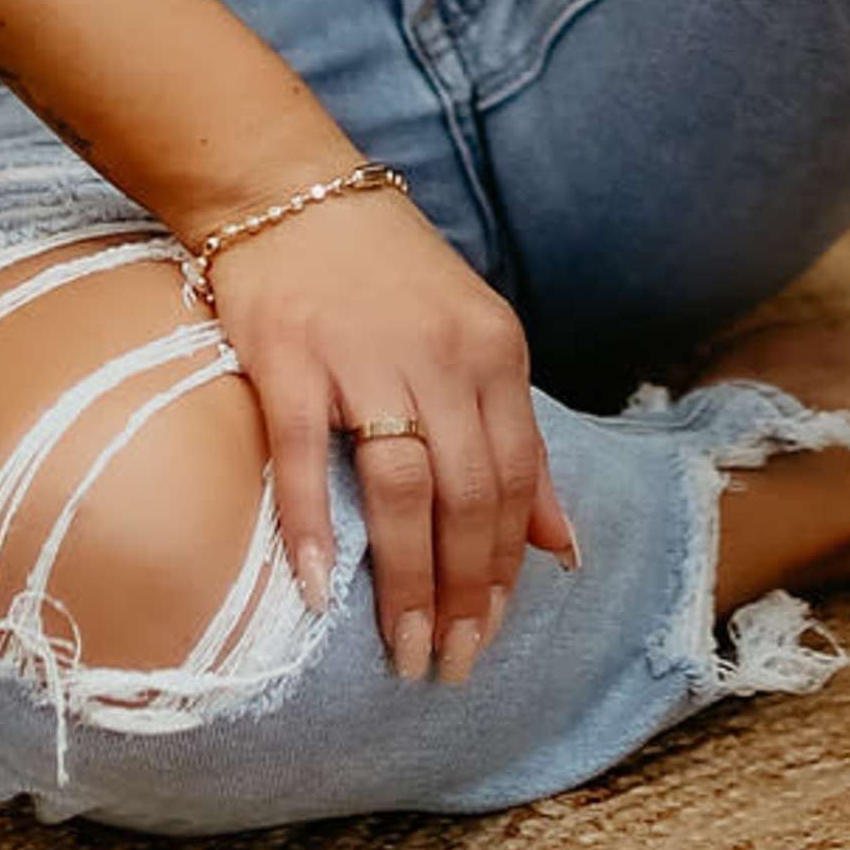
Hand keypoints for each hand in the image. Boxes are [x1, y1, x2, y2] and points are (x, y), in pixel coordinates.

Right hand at [202, 180, 580, 685]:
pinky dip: (315, 527)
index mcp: (496, 352)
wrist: (288, 186)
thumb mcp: (474, 340)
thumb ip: (515, 437)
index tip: (492, 630)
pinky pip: (308, 456)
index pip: (518, 480)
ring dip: (408, 582)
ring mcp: (365, 358)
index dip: (507, 566)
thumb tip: (562, 545)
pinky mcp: (290, 357)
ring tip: (404, 649)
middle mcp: (443, 356)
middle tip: (451, 664)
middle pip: (471, 496)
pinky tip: (317, 589)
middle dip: (465, 594)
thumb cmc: (383, 272)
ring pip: (406, 489)